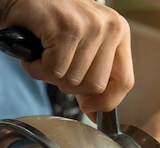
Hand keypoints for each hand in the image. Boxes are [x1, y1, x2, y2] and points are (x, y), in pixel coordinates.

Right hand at [1, 0, 133, 114]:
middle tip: (55, 67)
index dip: (106, 102)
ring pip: (72, 80)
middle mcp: (109, 26)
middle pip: (95, 86)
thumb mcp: (83, 46)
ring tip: (43, 55)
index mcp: (119, 32)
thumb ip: (94, 74)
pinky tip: (34, 52)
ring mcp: (89, 26)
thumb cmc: (49, 23)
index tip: (89, 109)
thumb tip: (96, 112)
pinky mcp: (66, 27)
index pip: (125, 81)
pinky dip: (37, 69)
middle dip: (69, 85)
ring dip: (49, 76)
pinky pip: (53, 71)